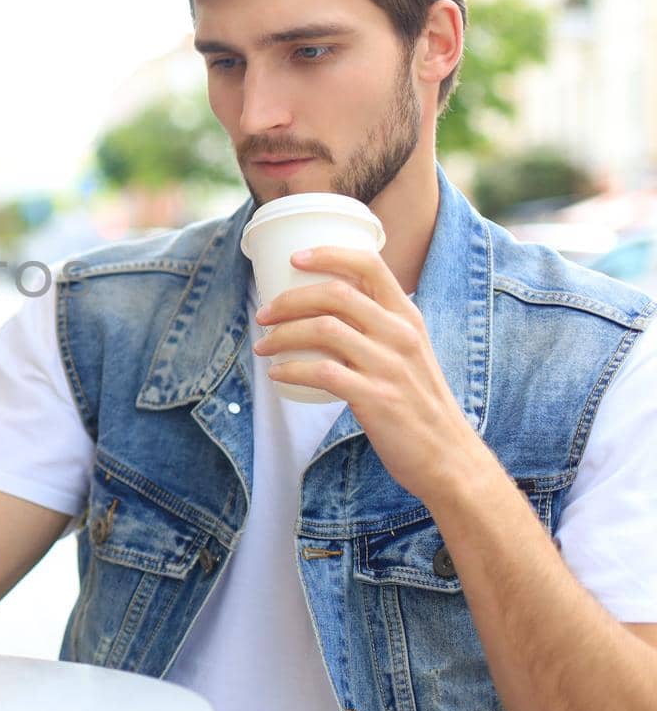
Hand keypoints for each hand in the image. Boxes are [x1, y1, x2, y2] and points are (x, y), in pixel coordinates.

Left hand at [252, 246, 482, 500]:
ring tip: (263, 346)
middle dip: (289, 300)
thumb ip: (375, 329)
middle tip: (263, 314)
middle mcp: (400, 334)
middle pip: (335, 293)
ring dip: (282, 335)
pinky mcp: (376, 397)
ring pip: (323, 329)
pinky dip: (291, 370)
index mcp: (407, 317)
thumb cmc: (418, 403)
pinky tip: (277, 374)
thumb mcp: (407, 353)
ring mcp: (389, 365)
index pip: (370, 265)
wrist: (447, 456)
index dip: (328, 254)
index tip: (295, 259)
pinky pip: (322, 371)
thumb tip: (323, 312)